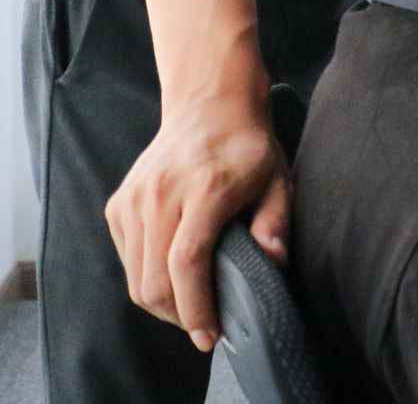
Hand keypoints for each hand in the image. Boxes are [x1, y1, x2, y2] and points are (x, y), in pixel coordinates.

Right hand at [104, 86, 290, 352]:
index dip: (196, 307)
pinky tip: (174, 277)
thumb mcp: (278, 178)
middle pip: (154, 280)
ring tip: (192, 306)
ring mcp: (133, 199)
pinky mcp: (118, 204)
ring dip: (162, 302)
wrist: (208, 103)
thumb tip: (273, 261)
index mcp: (204, 189)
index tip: (211, 334)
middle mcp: (161, 195)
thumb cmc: (249, 145)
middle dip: (179, 315)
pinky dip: (147, 278)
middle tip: (206, 326)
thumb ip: (276, 221)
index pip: (187, 262)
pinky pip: (128, 258)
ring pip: (136, 276)